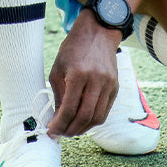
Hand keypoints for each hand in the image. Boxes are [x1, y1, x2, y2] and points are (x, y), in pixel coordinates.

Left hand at [47, 9, 120, 137]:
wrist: (97, 32)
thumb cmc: (73, 48)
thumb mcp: (58, 69)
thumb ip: (58, 95)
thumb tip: (57, 119)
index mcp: (78, 74)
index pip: (69, 109)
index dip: (59, 124)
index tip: (51, 130)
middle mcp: (96, 80)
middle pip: (85, 117)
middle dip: (71, 130)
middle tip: (61, 133)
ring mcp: (109, 84)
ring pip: (97, 117)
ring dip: (83, 128)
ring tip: (71, 129)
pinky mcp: (115, 87)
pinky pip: (105, 111)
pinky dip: (94, 120)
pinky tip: (83, 120)